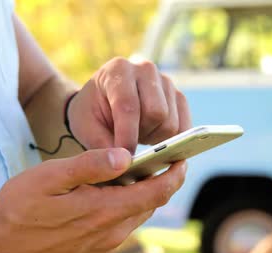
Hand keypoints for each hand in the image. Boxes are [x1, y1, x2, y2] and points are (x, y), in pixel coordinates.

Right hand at [0, 148, 185, 252]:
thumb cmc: (19, 209)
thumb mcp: (49, 178)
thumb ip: (89, 166)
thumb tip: (126, 155)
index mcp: (104, 211)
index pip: (156, 193)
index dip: (175, 174)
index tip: (183, 157)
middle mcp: (110, 234)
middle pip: (149, 204)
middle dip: (159, 181)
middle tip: (160, 158)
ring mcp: (102, 247)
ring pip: (135, 217)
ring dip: (140, 196)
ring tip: (134, 174)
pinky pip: (120, 229)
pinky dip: (124, 210)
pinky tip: (108, 197)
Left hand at [68, 57, 191, 152]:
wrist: (101, 102)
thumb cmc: (92, 115)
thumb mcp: (87, 129)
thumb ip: (103, 145)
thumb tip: (125, 163)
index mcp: (117, 70)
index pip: (128, 105)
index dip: (127, 136)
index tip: (123, 160)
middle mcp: (145, 69)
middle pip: (157, 112)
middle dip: (142, 135)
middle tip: (126, 142)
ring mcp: (165, 81)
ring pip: (171, 123)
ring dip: (154, 138)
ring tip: (137, 134)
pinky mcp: (178, 97)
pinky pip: (184, 127)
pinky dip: (168, 139)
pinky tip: (150, 136)